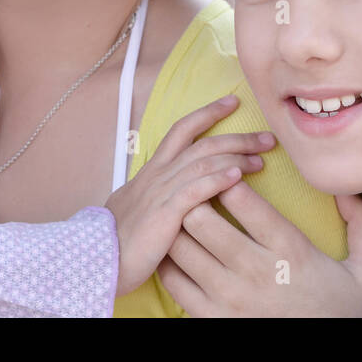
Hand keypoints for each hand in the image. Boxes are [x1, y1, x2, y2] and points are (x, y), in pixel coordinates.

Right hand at [104, 94, 275, 296]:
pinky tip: (238, 176)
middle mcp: (157, 175)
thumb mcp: (135, 209)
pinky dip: (217, 179)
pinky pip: (195, 190)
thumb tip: (173, 195)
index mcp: (151, 172)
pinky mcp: (164, 213)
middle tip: (268, 137)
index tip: (233, 102)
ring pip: (203, 162)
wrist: (93, 259)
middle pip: (202, 143)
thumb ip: (156, 197)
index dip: (207, 113)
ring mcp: (160, 192)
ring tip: (262, 158)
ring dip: (236, 156)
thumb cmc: (116, 241)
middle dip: (238, 136)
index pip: (182, 130)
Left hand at [157, 183, 361, 316]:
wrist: (332, 359)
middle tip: (199, 191)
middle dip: (196, 198)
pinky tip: (180, 250)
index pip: (245, 203)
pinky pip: (174, 283)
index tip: (228, 172)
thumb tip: (348, 187)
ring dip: (179, 227)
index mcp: (291, 252)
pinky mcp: (212, 318)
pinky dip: (170, 261)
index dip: (228, 178)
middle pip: (201, 220)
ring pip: (182, 247)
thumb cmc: (345, 312)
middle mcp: (255, 273)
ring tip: (184, 216)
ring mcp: (229, 299)